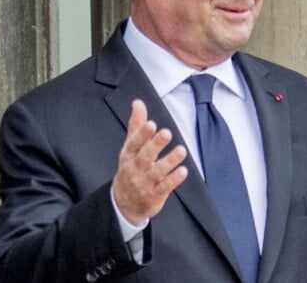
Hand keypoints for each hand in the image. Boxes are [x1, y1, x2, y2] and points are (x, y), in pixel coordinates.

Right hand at [112, 99, 187, 224]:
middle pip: (145, 156)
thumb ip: (136, 124)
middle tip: (167, 133)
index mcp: (128, 155)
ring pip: (157, 171)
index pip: (134, 143)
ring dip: (170, 161)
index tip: (151, 124)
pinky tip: (183, 171)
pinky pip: (164, 187)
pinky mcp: (154, 195)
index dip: (142, 134)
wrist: (124, 203)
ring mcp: (143, 183)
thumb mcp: (131, 147)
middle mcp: (134, 168)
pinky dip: (173, 179)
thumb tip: (138, 103)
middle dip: (156, 144)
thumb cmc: (131, 167)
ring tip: (181, 150)